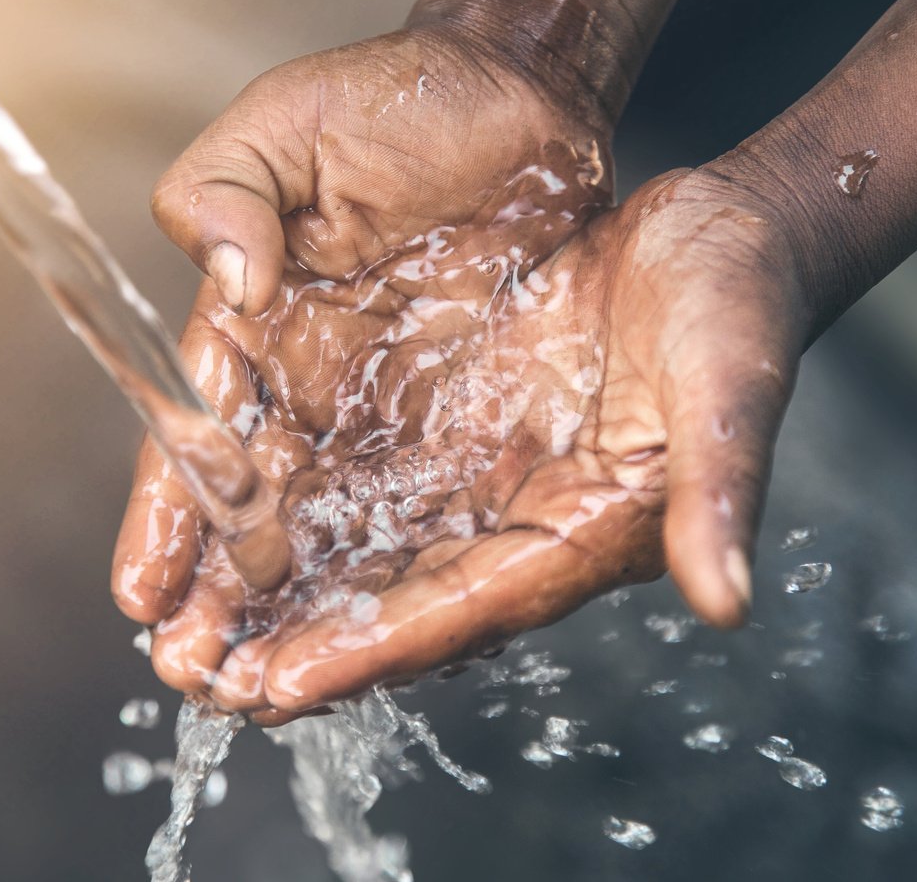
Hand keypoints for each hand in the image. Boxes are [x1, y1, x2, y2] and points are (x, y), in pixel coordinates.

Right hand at [111, 25, 612, 666]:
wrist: (519, 92)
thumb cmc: (394, 99)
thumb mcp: (285, 122)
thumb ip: (224, 189)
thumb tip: (231, 283)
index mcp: (254, 331)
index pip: (196, 441)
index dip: (168, 521)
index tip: (144, 598)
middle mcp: (314, 392)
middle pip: (258, 518)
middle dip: (224, 604)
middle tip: (201, 684)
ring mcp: (392, 417)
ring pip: (338, 538)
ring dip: (302, 616)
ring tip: (270, 694)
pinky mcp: (470, 427)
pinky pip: (431, 515)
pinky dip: (398, 579)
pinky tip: (375, 643)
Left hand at [150, 164, 810, 715]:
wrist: (717, 231)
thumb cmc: (738, 302)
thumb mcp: (731, 383)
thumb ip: (721, 488)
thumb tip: (728, 602)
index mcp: (588, 528)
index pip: (466, 608)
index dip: (376, 649)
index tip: (285, 684)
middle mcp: (520, 518)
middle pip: (393, 602)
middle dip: (295, 642)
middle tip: (196, 678)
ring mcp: (482, 473)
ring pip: (359, 547)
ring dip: (273, 586)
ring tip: (178, 627)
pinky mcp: (453, 424)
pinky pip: (358, 474)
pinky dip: (292, 502)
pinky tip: (224, 520)